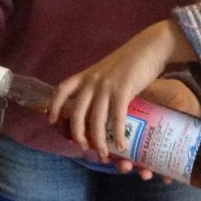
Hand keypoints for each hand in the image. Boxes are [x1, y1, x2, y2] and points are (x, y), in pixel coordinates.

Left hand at [51, 19, 196, 156]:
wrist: (149, 47)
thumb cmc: (130, 60)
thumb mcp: (106, 69)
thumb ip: (98, 83)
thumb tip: (97, 103)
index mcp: (86, 75)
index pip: (61, 90)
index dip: (54, 106)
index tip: (51, 121)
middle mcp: (92, 81)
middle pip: (76, 113)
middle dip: (77, 134)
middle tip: (84, 147)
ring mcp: (106, 86)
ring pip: (96, 121)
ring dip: (99, 141)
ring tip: (104, 154)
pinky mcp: (122, 91)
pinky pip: (116, 119)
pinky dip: (118, 135)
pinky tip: (122, 145)